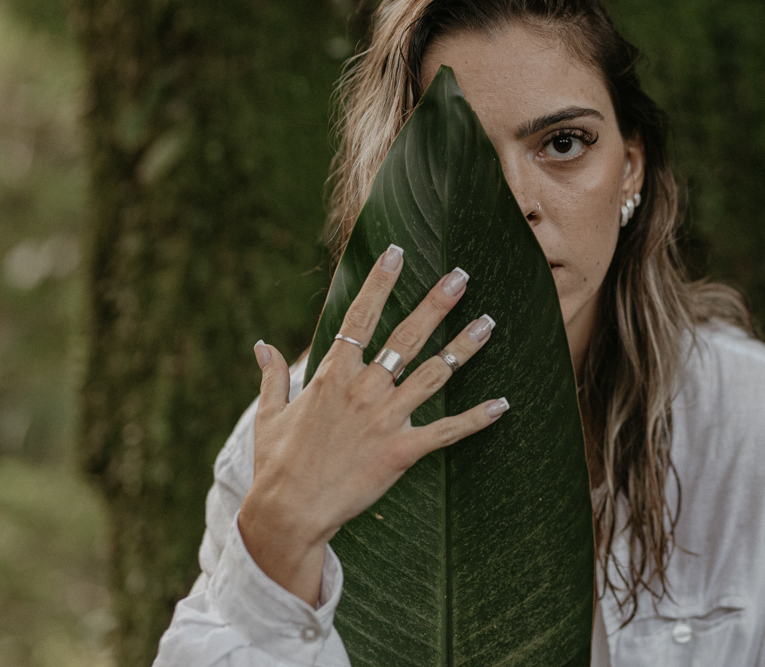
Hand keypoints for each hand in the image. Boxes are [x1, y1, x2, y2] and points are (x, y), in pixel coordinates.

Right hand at [238, 243, 506, 606]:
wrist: (288, 511)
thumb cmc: (276, 464)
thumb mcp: (269, 414)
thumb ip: (272, 376)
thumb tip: (262, 345)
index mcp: (332, 374)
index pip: (360, 316)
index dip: (379, 283)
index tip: (396, 253)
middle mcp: (363, 388)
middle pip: (406, 335)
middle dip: (436, 303)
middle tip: (461, 275)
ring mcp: (385, 418)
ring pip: (433, 373)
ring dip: (464, 348)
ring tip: (489, 322)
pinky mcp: (401, 450)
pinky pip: (446, 430)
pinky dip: (476, 418)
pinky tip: (502, 404)